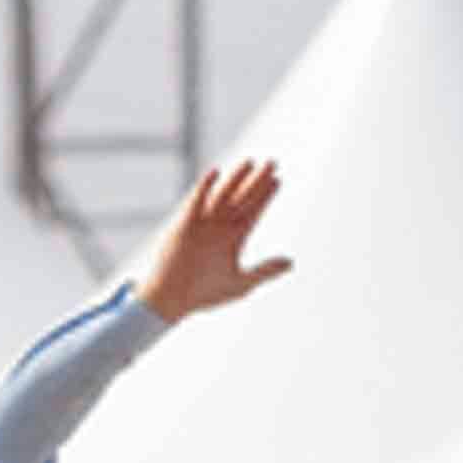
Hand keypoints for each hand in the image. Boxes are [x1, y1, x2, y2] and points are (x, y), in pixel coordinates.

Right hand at [133, 160, 294, 324]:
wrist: (171, 300)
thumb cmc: (204, 295)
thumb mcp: (241, 283)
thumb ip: (266, 271)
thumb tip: (290, 262)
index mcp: (233, 239)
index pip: (253, 211)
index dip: (265, 196)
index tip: (278, 180)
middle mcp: (219, 227)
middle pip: (242, 199)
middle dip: (257, 181)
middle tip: (273, 163)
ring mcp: (202, 224)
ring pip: (223, 195)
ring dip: (235, 179)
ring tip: (250, 162)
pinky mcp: (184, 225)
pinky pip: (195, 202)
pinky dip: (204, 188)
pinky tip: (216, 172)